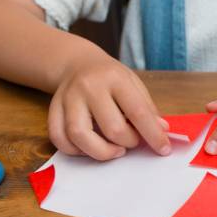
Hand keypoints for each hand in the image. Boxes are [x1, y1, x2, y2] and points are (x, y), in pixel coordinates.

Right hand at [49, 51, 170, 160]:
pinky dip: (76, 151)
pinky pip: (59, 139)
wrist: (77, 64)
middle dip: (128, 143)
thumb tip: (162, 131)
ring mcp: (67, 99)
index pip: (137, 112)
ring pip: (80, 136)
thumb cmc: (111, 78)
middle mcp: (89, 87)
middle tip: (133, 141)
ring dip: (102, 152)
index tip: (163, 150)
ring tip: (114, 150)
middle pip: (111, 128)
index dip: (153, 135)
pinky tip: (90, 148)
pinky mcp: (53, 110)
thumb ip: (147, 109)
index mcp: (115, 78)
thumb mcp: (134, 85)